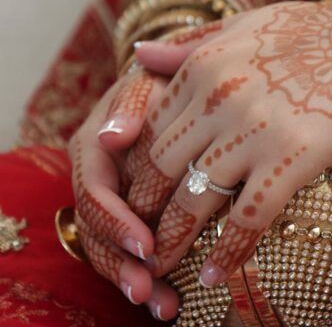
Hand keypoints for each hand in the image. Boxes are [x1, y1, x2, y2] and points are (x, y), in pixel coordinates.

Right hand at [69, 67, 178, 319]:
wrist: (184, 84)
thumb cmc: (169, 81)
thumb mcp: (152, 82)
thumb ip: (132, 106)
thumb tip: (111, 136)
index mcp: (92, 147)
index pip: (96, 191)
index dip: (116, 220)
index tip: (145, 244)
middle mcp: (97, 178)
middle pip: (98, 231)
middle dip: (122, 264)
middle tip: (148, 289)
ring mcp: (113, 199)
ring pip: (112, 249)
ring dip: (136, 280)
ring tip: (165, 307)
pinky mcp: (132, 215)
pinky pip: (132, 251)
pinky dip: (150, 276)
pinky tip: (171, 302)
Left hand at [130, 0, 331, 289]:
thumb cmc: (326, 29)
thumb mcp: (250, 23)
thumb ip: (192, 42)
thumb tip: (138, 52)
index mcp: (206, 64)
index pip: (149, 126)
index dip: (135, 168)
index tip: (133, 196)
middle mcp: (220, 96)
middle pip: (161, 167)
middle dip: (142, 209)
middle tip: (137, 239)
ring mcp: (257, 128)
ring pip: (195, 197)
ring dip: (171, 239)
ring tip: (160, 268)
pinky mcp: (295, 156)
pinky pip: (249, 216)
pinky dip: (228, 252)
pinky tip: (213, 276)